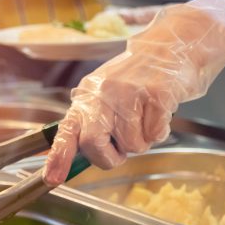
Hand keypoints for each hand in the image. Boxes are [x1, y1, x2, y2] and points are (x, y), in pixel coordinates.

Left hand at [44, 0, 224, 185]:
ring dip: (142, 140)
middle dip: (109, 158)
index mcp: (88, 96)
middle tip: (121, 151)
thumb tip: (80, 155)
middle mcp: (103, 93)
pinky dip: (160, 131)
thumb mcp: (106, 95)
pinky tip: (160, 112)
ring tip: (146, 116)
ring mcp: (130, 93)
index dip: (58, 157)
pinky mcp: (156, 95)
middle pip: (94, 144)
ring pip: (133, 146)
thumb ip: (93, 122)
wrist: (172, 45)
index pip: (66, 130)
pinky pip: (156, 135)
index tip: (52, 179)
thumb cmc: (139, 78)